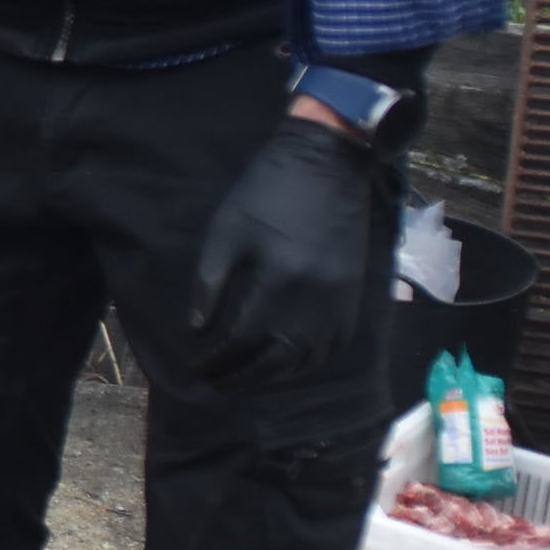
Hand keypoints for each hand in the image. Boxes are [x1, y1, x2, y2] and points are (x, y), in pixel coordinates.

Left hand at [189, 115, 384, 383]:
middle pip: (277, 357)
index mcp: (280, 279)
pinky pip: (333, 346)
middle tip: (215, 386)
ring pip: (308, 357)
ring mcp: (341, 300)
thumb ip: (209, 282)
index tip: (195, 367)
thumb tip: (194, 328)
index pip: (244, 338)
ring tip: (244, 381)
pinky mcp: (354, 297)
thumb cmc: (267, 192)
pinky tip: (285, 366)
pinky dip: (307, 362)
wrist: (328, 164)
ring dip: (274, 376)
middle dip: (243, 376)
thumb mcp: (226, 231)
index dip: (217, 358)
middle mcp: (316, 298)